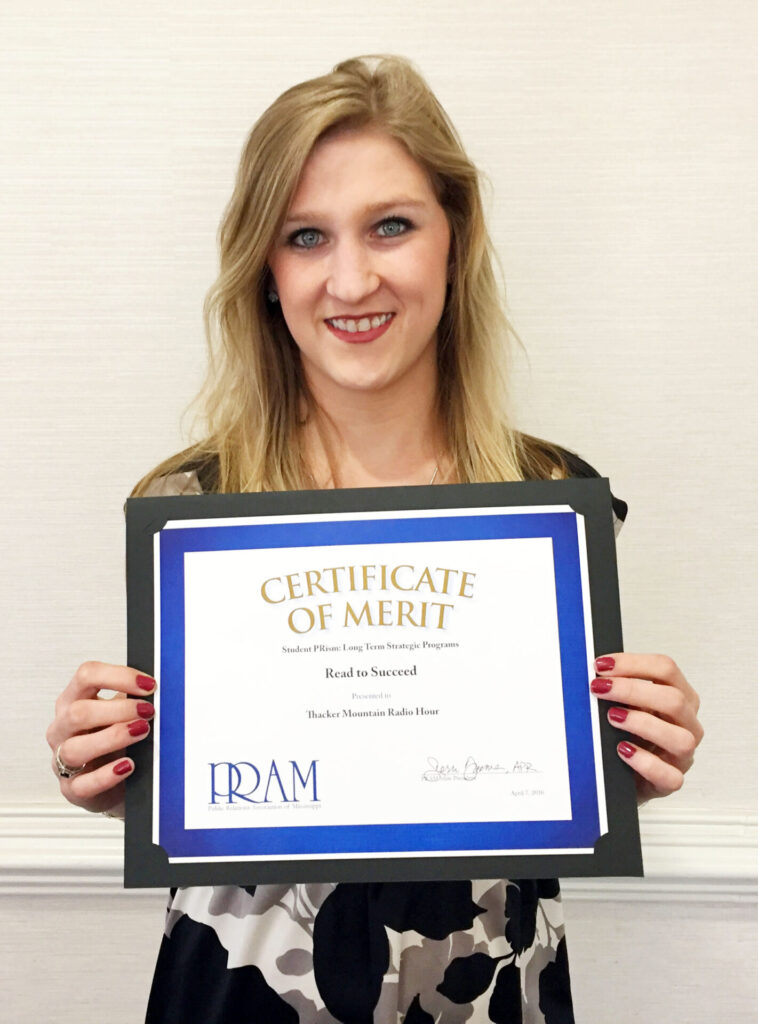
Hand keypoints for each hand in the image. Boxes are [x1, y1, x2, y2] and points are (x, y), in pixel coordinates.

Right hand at [46, 661, 156, 815]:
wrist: (116, 783)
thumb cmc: (116, 742)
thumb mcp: (123, 714)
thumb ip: (134, 699)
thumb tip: (160, 690)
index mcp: (73, 701)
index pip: (86, 675)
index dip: (119, 676)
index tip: (149, 685)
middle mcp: (63, 728)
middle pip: (77, 712)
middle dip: (118, 710)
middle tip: (147, 712)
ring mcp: (63, 760)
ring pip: (75, 748)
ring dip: (113, 737)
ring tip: (141, 733)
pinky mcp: (72, 789)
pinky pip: (84, 784)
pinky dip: (107, 775)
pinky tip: (127, 766)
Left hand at [590, 653, 702, 803]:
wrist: (628, 774)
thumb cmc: (631, 733)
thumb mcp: (628, 705)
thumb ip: (620, 689)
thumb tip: (595, 675)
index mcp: (680, 697)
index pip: (667, 669)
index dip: (633, 663)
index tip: (602, 665)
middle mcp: (687, 724)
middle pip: (674, 700)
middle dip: (632, 690)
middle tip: (600, 688)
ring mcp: (682, 754)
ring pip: (680, 738)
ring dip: (642, 723)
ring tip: (612, 718)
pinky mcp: (672, 780)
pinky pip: (669, 775)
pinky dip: (645, 762)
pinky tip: (623, 751)